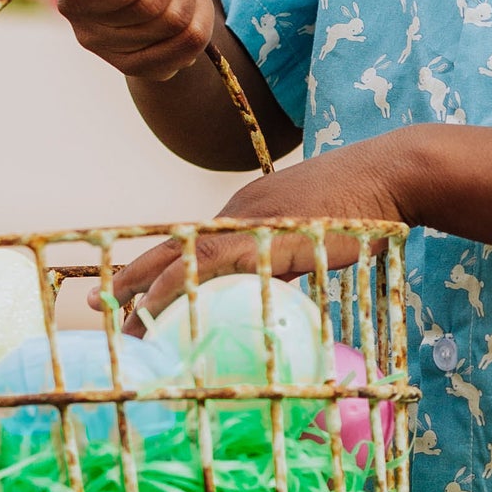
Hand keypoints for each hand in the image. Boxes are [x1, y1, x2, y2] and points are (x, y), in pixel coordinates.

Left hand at [94, 129, 426, 320]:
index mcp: (250, 211)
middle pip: (175, 246)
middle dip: (135, 277)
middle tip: (101, 304)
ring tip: (117, 316)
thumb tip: (275, 290)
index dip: (160, 267)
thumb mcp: (318, 237)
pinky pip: (208, 266)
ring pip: (182, 257)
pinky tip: (156, 307)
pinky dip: (176, 286)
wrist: (390, 175)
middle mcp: (240, 213)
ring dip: (145, 288)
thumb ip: (290, 260)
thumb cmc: (367, 206)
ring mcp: (250, 223)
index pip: (194, 243)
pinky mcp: (263, 236)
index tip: (134, 291)